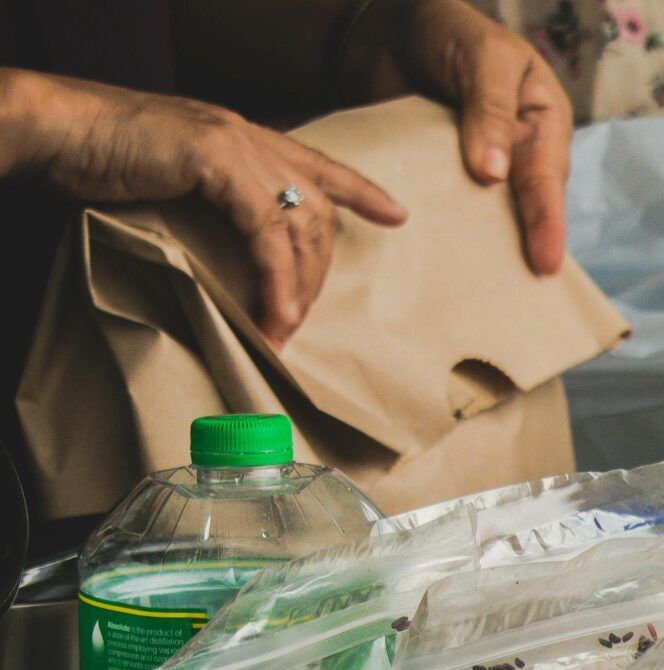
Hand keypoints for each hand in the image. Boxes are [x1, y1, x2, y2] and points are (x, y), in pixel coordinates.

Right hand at [15, 73, 405, 345]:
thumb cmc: (97, 158)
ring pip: (299, 224)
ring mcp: (234, 142)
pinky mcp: (217, 158)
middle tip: (298, 319)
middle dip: (316, 271)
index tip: (396, 214)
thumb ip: (208, 202)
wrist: (51, 129)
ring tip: (284, 330)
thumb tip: (226, 252)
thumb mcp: (168, 180)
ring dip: (297, 287)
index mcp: (238, 135)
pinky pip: (267, 232)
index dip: (358, 189)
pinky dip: (275, 279)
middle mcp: (246, 135)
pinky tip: (273, 314)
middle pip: (315, 210)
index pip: (314, 163)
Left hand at [371, 0, 571, 275]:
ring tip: (490, 284)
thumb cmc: (449, 30)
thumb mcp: (483, 59)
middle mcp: (517, 146)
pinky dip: (449, 228)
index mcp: (542, 119)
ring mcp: (480, 162)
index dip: (547, 221)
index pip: (546, 175)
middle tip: (527, 286)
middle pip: (527, 202)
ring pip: (492, 210)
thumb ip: (489, 110)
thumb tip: (494, 175)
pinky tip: (444, 255)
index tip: (543, 261)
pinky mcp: (443, 170)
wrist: (386, 23)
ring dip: (489, 243)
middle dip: (528, 242)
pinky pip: (451, 204)